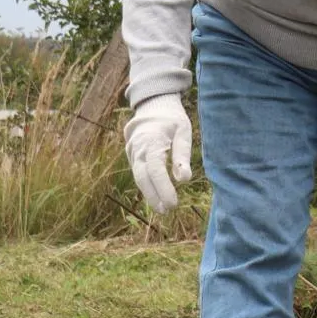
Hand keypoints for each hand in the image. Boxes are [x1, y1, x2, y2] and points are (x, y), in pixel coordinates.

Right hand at [125, 93, 192, 212]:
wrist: (152, 107)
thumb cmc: (172, 119)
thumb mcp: (183, 131)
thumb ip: (182, 155)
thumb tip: (184, 180)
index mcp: (151, 141)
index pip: (155, 170)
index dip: (163, 188)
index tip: (173, 203)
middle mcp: (138, 149)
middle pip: (143, 177)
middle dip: (154, 196)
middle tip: (167, 211)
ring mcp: (132, 152)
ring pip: (138, 177)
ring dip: (149, 194)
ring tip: (163, 209)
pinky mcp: (133, 156)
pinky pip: (139, 173)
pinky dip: (147, 186)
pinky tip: (156, 198)